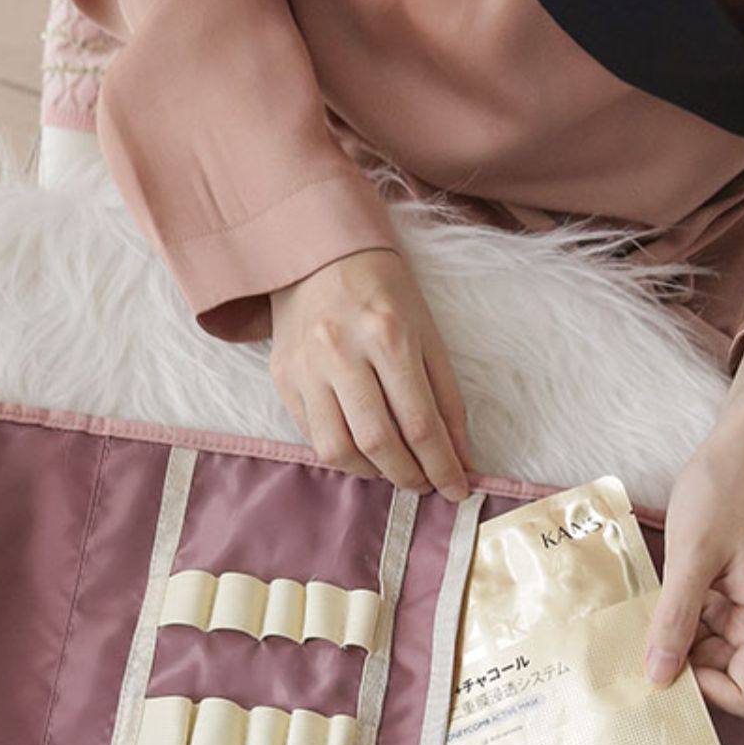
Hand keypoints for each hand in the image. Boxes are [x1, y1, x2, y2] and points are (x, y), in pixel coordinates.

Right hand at [269, 248, 471, 496]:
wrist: (320, 255)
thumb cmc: (385, 292)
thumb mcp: (428, 333)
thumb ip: (446, 397)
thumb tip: (460, 457)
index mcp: (388, 335)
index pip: (420, 423)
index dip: (442, 466)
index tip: (457, 489)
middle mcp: (341, 352)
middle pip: (378, 442)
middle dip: (408, 476)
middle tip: (426, 485)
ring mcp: (306, 366)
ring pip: (337, 448)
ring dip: (371, 472)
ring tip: (392, 469)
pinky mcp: (282, 375)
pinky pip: (310, 433)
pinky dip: (341, 453)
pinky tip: (361, 449)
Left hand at [646, 325, 743, 716]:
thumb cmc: (722, 493)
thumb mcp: (690, 556)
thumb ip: (675, 619)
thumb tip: (658, 677)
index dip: (705, 690)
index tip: (663, 661)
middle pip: (726, 675)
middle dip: (684, 662)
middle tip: (640, 636)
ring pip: (711, 651)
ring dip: (678, 637)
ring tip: (648, 606)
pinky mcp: (737, 594)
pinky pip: (706, 625)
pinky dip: (681, 617)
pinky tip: (659, 593)